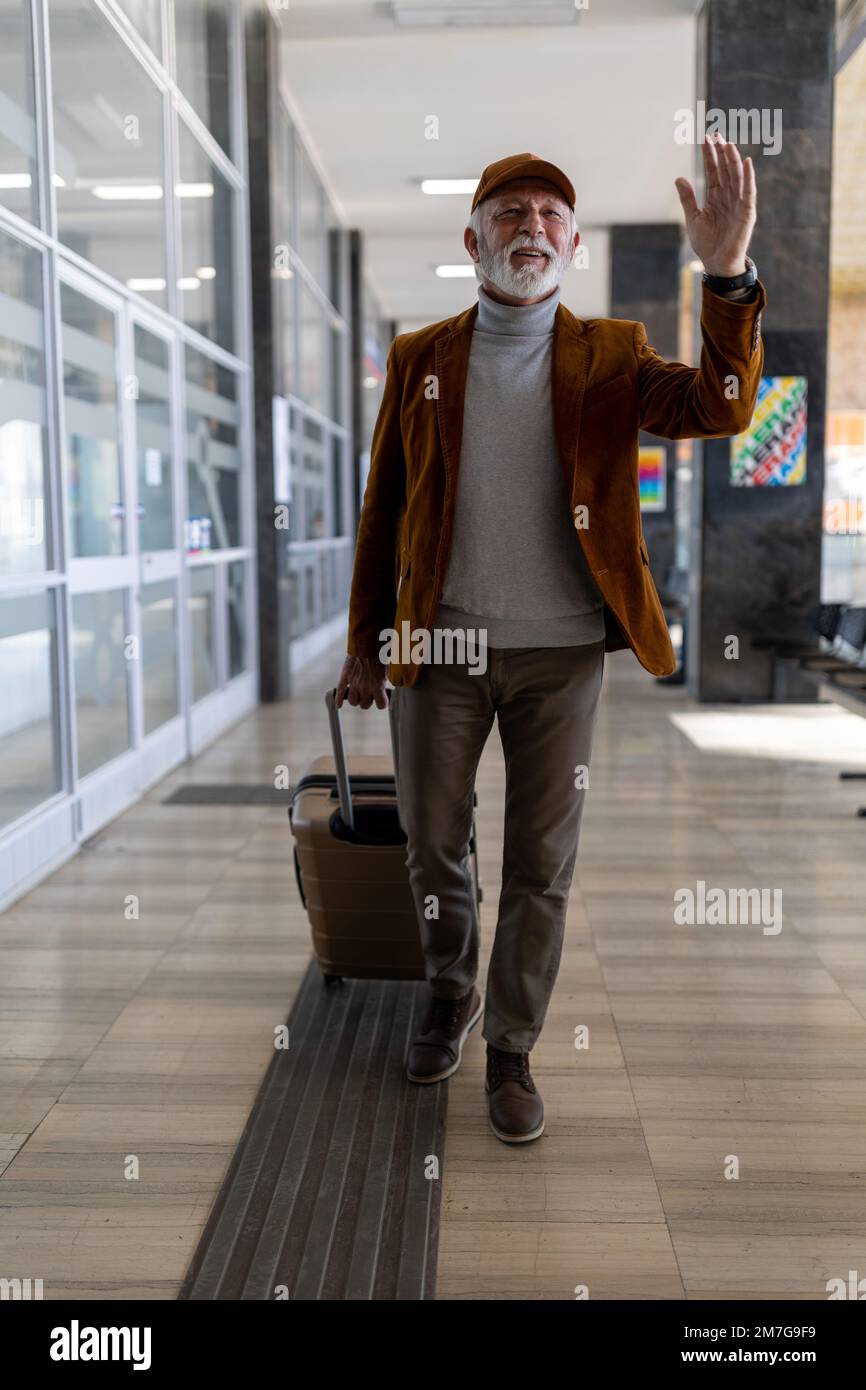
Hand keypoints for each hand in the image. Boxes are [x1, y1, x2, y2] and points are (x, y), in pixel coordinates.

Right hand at [334, 654, 387, 709]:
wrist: (367, 641)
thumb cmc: (380, 653)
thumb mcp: (388, 669)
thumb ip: (386, 680)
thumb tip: (389, 685)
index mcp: (378, 686)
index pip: (381, 705)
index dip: (382, 702)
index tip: (383, 698)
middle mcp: (365, 687)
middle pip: (365, 705)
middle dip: (368, 700)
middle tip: (370, 693)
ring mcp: (353, 683)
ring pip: (353, 701)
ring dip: (356, 699)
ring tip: (359, 694)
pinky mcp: (345, 677)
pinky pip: (340, 692)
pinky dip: (338, 699)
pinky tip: (338, 705)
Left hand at [675, 133, 756, 277]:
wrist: (717, 263)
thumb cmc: (706, 243)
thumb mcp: (693, 218)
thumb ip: (687, 198)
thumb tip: (678, 178)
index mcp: (715, 197)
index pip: (713, 171)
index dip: (710, 155)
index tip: (705, 138)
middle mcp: (728, 196)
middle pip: (725, 169)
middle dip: (720, 152)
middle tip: (715, 134)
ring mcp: (738, 202)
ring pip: (736, 176)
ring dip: (732, 160)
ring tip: (727, 143)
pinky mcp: (747, 212)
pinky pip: (749, 191)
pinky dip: (749, 177)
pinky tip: (746, 162)